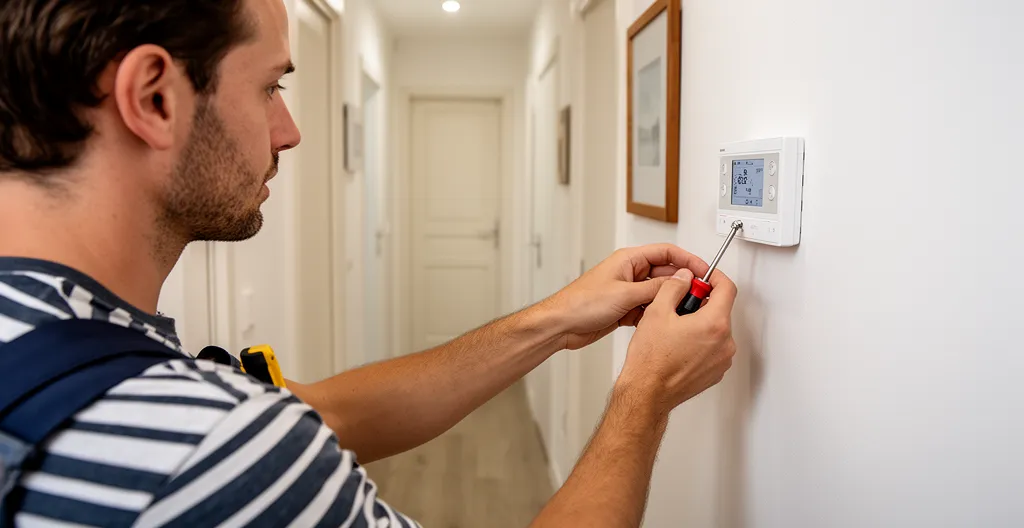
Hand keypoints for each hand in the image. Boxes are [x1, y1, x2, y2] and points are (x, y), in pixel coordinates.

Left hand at [540, 244, 710, 349]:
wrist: (562, 325)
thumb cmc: (581, 303)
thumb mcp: (624, 294)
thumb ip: (655, 288)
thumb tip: (679, 281)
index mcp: (629, 260)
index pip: (666, 252)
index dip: (688, 260)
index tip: (703, 271)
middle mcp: (630, 273)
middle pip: (665, 272)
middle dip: (682, 283)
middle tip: (697, 294)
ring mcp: (628, 291)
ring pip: (659, 293)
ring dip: (669, 301)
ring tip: (683, 310)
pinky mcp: (625, 308)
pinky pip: (649, 308)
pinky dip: (657, 314)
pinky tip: (662, 321)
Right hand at [616, 267, 737, 412]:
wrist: (647, 392)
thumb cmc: (651, 360)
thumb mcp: (657, 311)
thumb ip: (675, 287)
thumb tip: (684, 278)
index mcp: (714, 324)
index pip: (727, 288)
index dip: (714, 277)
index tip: (704, 277)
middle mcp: (725, 343)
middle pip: (721, 310)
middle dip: (702, 303)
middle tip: (678, 305)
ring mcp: (722, 360)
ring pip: (716, 330)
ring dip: (701, 324)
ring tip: (675, 330)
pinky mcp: (715, 372)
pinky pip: (713, 349)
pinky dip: (701, 342)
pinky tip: (679, 346)